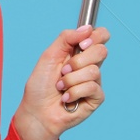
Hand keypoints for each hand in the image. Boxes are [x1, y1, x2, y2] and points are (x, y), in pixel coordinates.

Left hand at [12, 24, 110, 139]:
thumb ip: (67, 38)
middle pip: (102, 51)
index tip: (82, 45)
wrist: (37, 111)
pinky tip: (66, 98)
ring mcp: (94, 82)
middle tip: (63, 70)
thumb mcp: (49, 56)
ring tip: (60, 86)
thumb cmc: (40, 85)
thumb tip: (88, 28)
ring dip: (70, 79)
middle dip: (78, 61)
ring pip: (94, 71)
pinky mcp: (96, 98)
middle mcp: (89, 66)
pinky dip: (74, 92)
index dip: (96, 37)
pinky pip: (92, 87)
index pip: (101, 36)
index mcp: (80, 53)